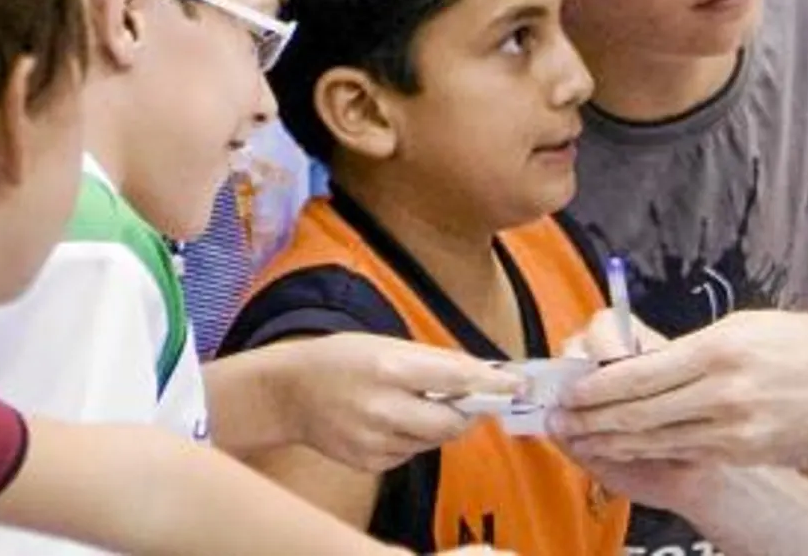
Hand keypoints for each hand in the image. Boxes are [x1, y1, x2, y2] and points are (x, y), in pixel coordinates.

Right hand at [276, 334, 524, 471]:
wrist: (288, 393)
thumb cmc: (342, 359)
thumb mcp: (389, 343)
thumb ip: (437, 362)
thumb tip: (486, 373)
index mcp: (392, 368)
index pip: (459, 379)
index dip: (494, 384)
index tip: (519, 385)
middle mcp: (385, 408)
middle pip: (453, 422)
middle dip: (469, 411)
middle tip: (472, 397)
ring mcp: (376, 440)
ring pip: (435, 440)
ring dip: (439, 422)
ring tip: (413, 401)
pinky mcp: (370, 462)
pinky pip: (412, 453)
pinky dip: (414, 437)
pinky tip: (390, 418)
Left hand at [549, 311, 807, 469]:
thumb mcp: (746, 328)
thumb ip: (692, 348)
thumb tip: (642, 363)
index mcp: (719, 349)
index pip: (638, 373)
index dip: (596, 386)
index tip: (570, 388)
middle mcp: (722, 392)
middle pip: (637, 411)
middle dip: (592, 417)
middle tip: (560, 417)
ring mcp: (733, 429)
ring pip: (654, 439)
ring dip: (610, 440)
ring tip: (580, 438)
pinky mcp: (744, 453)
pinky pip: (683, 452)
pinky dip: (647, 452)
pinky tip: (625, 448)